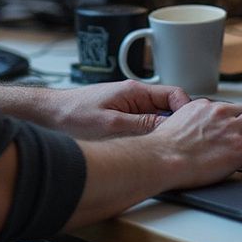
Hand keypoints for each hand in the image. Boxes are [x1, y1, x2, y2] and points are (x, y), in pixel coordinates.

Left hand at [50, 80, 191, 140]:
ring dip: (164, 131)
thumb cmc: (74, 114)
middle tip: (183, 144)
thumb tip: (169, 129)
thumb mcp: (111, 125)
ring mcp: (129, 106)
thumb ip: (141, 125)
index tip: (192, 128)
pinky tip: (149, 149)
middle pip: (169, 107)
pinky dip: (150, 135)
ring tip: (167, 149)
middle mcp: (135, 96)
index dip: (187, 111)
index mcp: (135, 91)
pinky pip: (145, 124)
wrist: (50, 114)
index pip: (174, 94)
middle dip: (178, 124)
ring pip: (157, 118)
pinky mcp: (121, 116)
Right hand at [149, 98, 241, 189]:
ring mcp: (231, 129)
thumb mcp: (176, 123)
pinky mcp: (239, 147)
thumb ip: (191, 123)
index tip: (241, 130)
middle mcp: (220, 113)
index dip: (239, 121)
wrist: (163, 158)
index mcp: (205, 106)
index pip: (231, 108)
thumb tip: (193, 133)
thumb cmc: (163, 148)